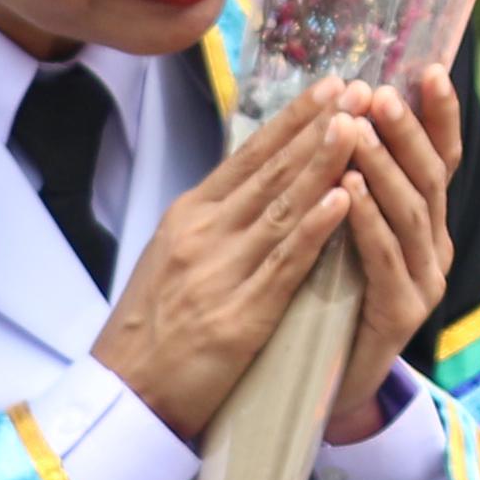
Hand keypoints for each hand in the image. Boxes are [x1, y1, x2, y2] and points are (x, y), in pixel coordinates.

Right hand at [89, 85, 369, 443]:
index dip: (293, 120)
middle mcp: (203, 233)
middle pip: (269, 171)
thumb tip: (255, 186)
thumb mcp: (172, 256)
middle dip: (316, 128)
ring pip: (281, 208)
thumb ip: (214, 221)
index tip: (329, 86)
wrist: (122, 393)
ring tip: (356, 127)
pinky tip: (343, 200)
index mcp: (189, 215)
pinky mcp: (238, 316)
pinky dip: (315, 229)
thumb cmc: (150, 328)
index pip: (249, 156)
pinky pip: (284, 264)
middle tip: (356, 88)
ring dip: (322, 165)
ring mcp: (220, 272)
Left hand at [317, 70, 461, 443]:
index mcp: (425, 221)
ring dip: (382, 166)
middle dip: (405, 131)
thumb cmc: (326, 295)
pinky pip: (385, 258)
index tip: (427, 69)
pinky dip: (367, 219)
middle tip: (380, 93)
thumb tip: (344, 107)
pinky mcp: (401, 315)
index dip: (438, 114)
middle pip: (429, 177)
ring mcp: (424, 282)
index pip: (441, 158)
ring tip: (356, 129)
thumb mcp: (345, 229)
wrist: (323, 382)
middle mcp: (434, 246)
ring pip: (410, 213)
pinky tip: (348, 190)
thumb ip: (353, 179)